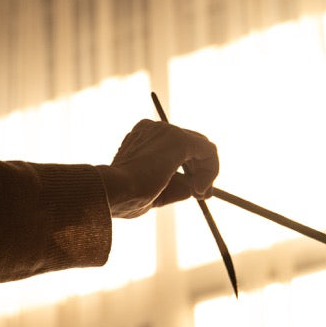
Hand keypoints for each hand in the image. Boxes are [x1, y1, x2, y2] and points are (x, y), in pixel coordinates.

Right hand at [96, 120, 218, 218]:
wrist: (113, 192)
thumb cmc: (126, 197)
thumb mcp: (156, 192)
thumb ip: (177, 186)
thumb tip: (200, 189)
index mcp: (142, 138)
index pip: (176, 149)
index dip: (191, 171)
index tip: (195, 193)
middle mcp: (154, 129)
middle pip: (191, 146)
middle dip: (202, 170)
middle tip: (203, 194)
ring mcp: (165, 131)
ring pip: (201, 147)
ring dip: (206, 172)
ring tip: (200, 193)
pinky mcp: (179, 139)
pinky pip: (207, 150)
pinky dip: (211, 169)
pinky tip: (201, 187)